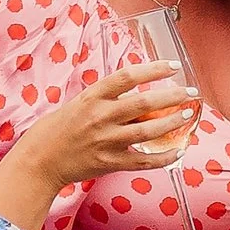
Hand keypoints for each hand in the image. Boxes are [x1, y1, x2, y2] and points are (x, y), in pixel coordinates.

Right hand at [0, 66, 188, 229]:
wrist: (39, 162)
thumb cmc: (55, 130)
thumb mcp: (77, 104)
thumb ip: (104, 100)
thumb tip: (134, 96)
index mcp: (91, 97)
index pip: (127, 77)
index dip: (153, 69)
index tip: (173, 66)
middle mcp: (100, 117)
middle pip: (143, 104)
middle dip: (172, 96)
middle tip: (190, 92)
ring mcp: (106, 141)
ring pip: (147, 132)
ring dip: (171, 123)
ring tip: (187, 115)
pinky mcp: (109, 163)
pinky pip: (143, 161)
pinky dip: (163, 157)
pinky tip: (178, 150)